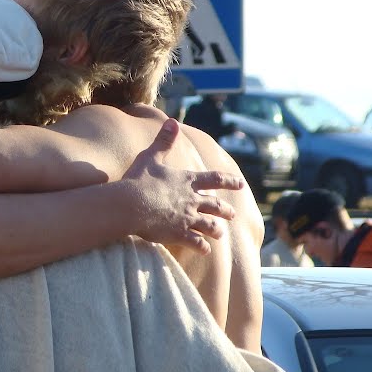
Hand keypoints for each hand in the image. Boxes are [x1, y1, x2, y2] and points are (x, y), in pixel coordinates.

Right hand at [122, 118, 241, 254]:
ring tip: (219, 234)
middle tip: (232, 214)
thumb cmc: (138, 179)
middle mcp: (192, 200)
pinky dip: (202, 247)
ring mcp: (187, 218)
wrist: (130, 204)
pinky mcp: (179, 234)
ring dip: (216, 230)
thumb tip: (172, 121)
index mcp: (187, 181)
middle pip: (215, 206)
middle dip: (225, 210)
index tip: (241, 184)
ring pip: (210, 226)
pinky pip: (197, 243)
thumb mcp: (150, 156)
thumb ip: (163, 140)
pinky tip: (204, 250)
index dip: (229, 181)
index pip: (214, 179)